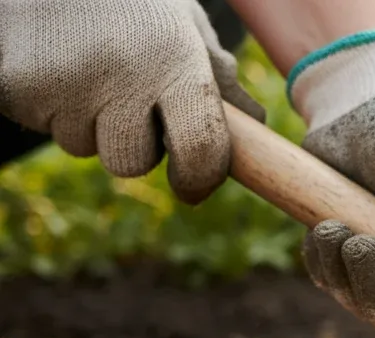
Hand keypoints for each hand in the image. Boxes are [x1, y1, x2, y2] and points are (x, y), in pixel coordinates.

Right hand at [0, 0, 265, 202]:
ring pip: (84, 148)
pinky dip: (49, 106)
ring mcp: (63, 83)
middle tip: (124, 93)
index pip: (200, 149)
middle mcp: (120, 75)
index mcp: (173, 60)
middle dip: (132, 142)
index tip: (191, 184)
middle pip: (132, 162)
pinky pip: (42, 126)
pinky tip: (53, 64)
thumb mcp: (179, 22)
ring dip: (87, 123)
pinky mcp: (15, 87)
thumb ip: (213, 73)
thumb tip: (255, 124)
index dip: (198, 177)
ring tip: (85, 67)